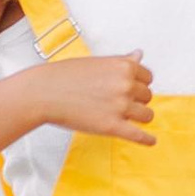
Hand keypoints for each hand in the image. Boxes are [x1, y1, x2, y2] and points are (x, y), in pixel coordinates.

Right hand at [40, 52, 155, 144]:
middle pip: (148, 96)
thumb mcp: (97, 62)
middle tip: (118, 102)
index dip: (138, 84)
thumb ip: (121, 61)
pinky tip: (150, 141)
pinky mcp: (112, 126)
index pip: (148, 77)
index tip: (130, 89)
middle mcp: (126, 85)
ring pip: (146, 115)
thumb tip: (139, 54)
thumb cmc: (66, 76)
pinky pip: (138, 135)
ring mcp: (120, 106)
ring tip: (126, 118)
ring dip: (138, 117)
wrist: (44, 92)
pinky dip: (146, 139)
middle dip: (136, 100)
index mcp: (124, 67)